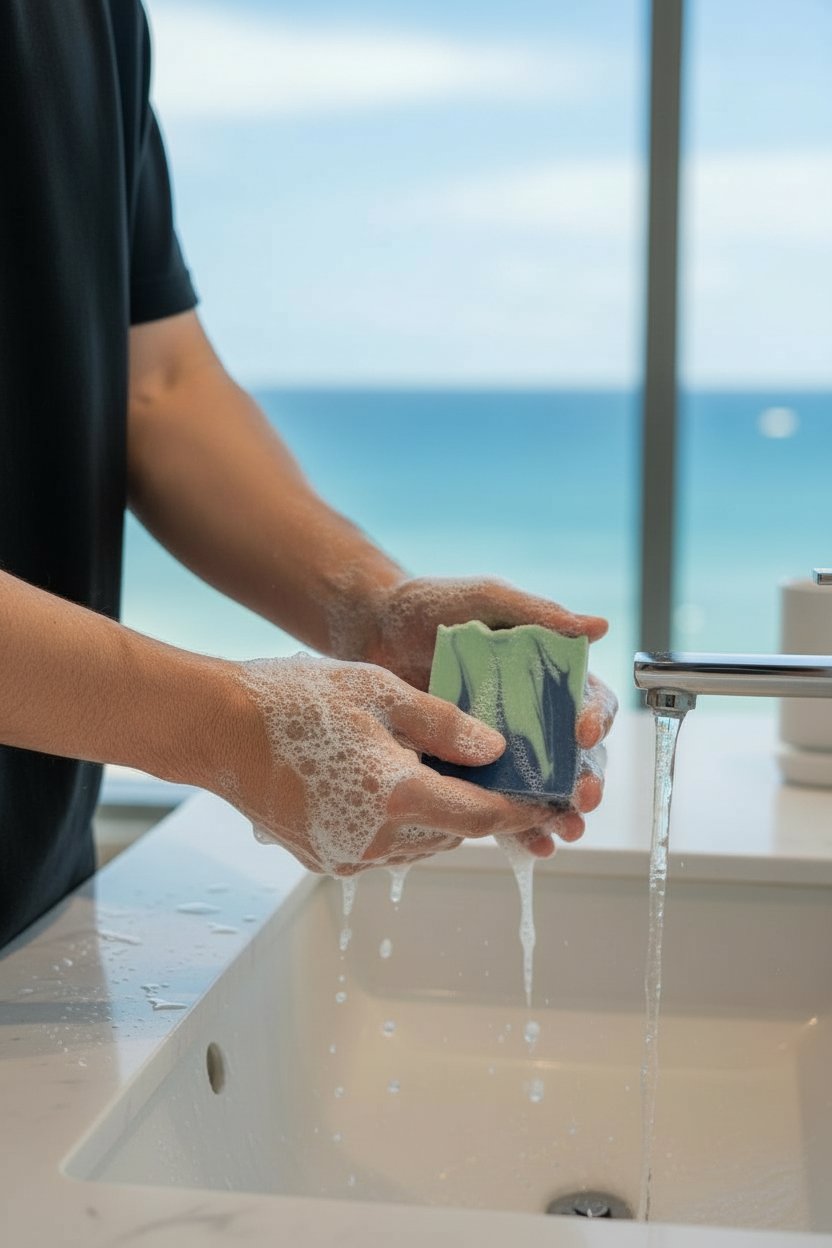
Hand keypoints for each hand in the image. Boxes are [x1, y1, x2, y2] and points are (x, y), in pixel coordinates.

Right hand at [216, 654, 585, 874]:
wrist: (215, 728)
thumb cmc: (293, 700)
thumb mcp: (377, 690)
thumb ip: (443, 723)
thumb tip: (495, 748)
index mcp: (396, 796)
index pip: (483, 816)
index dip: (523, 809)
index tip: (551, 802)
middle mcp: (375, 840)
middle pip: (456, 833)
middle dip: (482, 807)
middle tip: (500, 774)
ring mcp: (348, 857)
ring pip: (422, 843)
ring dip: (442, 815)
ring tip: (442, 772)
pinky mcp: (325, 861)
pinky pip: (385, 847)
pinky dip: (403, 823)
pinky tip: (392, 783)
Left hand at [360, 576, 617, 852]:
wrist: (370, 628)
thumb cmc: (430, 605)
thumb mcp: (486, 600)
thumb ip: (538, 613)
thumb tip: (599, 627)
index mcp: (543, 674)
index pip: (587, 700)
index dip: (595, 717)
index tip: (585, 730)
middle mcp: (528, 714)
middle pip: (574, 754)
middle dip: (586, 779)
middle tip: (583, 798)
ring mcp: (497, 746)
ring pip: (542, 787)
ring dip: (560, 813)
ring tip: (564, 832)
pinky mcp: (465, 769)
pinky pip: (496, 803)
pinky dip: (518, 829)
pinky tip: (533, 847)